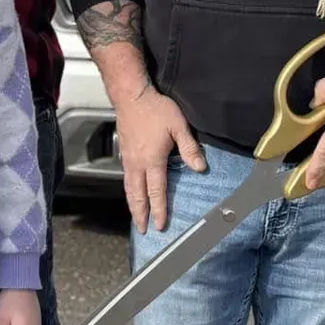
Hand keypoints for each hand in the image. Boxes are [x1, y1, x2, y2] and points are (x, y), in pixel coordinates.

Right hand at [113, 87, 206, 232]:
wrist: (131, 95)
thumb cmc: (155, 109)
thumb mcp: (178, 126)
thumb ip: (189, 148)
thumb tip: (200, 168)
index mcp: (152, 160)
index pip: (156, 192)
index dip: (159, 210)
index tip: (160, 225)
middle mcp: (137, 164)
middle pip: (137, 195)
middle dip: (140, 214)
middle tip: (143, 229)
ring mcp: (128, 158)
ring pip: (129, 188)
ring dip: (132, 204)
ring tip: (135, 216)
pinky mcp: (124, 152)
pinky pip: (125, 178)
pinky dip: (128, 190)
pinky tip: (131, 192)